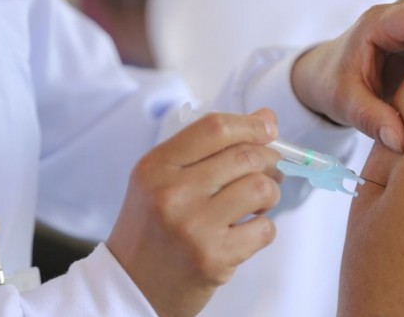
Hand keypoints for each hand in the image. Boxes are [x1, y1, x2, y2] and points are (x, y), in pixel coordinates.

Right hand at [106, 109, 281, 316]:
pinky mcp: (214, 257)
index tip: (268, 129)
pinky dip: (263, 228)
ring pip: (260, 188)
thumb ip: (211, 146)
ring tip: (256, 203)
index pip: (215, 128)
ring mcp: (194, 227)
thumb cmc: (154, 227)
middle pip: (246, 156)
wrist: (133, 285)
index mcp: (157, 167)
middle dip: (269, 161)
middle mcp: (172, 193)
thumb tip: (266, 118)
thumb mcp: (166, 178)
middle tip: (270, 171)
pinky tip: (245, 232)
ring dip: (270, 194)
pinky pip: (265, 228)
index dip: (251, 125)